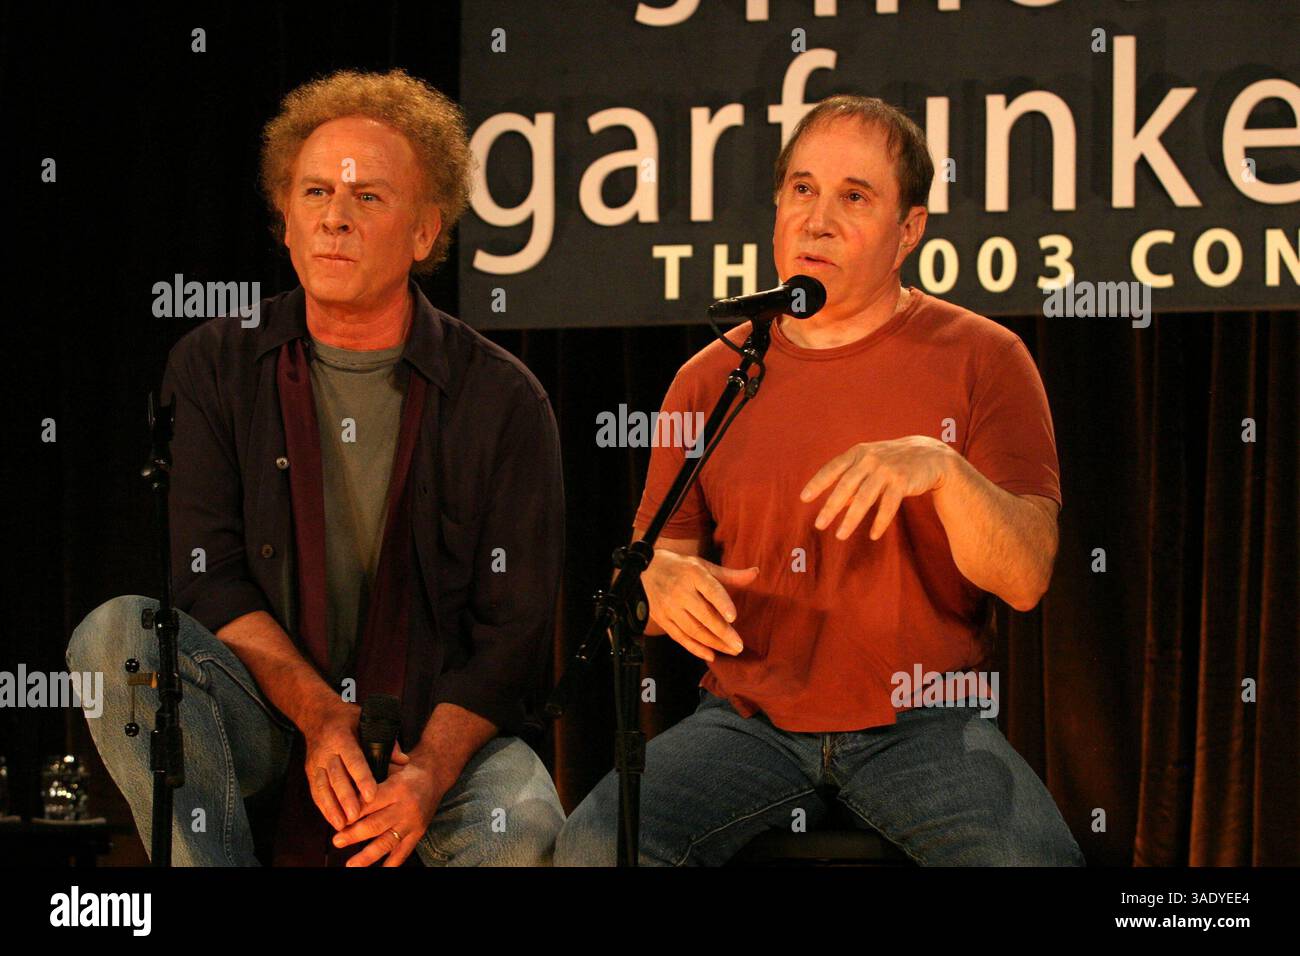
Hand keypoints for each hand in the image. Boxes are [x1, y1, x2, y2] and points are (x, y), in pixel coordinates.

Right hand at [300, 698, 376, 831]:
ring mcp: (316, 762)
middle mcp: (326, 750)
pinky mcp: (310, 771)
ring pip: (323, 787)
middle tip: (356, 817)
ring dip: (332, 808)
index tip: (371, 795)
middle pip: (336, 777)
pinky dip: (324, 808)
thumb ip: (386, 740)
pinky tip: (333, 821)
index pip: (353, 759)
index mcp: (342, 737)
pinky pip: (316, 791)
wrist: (317, 715)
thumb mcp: (366, 721)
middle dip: (346, 798)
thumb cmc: (348, 719)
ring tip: (344, 825)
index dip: (362, 778)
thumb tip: (403, 760)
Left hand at [333, 741, 445, 866]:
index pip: (371, 802)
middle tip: (337, 841)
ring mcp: (412, 823)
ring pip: (387, 842)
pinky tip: (379, 872)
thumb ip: (370, 774)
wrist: (434, 776)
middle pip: (376, 824)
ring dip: (367, 855)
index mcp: (396, 788)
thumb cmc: (406, 770)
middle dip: (354, 835)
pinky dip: (391, 864)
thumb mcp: (391, 764)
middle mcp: (405, 807)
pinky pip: (403, 852)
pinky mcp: (417, 834)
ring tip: (351, 865)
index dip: (353, 811)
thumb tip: (345, 783)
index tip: (337, 819)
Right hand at [642, 549, 758, 661]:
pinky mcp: (662, 619)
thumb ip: (730, 575)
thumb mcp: (704, 566)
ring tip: (731, 651)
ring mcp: (670, 607)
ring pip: (693, 629)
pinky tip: (711, 655)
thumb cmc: (682, 568)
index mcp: (694, 574)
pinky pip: (680, 637)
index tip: (734, 617)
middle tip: (739, 646)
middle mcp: (680, 591)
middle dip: (723, 633)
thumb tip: (755, 573)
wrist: (646, 570)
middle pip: (703, 615)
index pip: (710, 590)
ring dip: (713, 643)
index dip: (722, 604)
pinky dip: (695, 648)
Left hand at [800, 436, 954, 540]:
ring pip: (865, 498)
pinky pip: (888, 505)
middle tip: (819, 525)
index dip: (817, 483)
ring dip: (851, 519)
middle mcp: (870, 459)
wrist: (930, 455)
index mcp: (858, 452)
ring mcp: (886, 470)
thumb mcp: (871, 464)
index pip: (832, 468)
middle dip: (831, 507)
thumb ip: (853, 481)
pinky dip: (880, 521)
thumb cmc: (894, 462)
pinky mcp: (902, 481)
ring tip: (840, 536)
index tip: (804, 498)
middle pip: (845, 486)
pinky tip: (872, 535)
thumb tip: (837, 504)